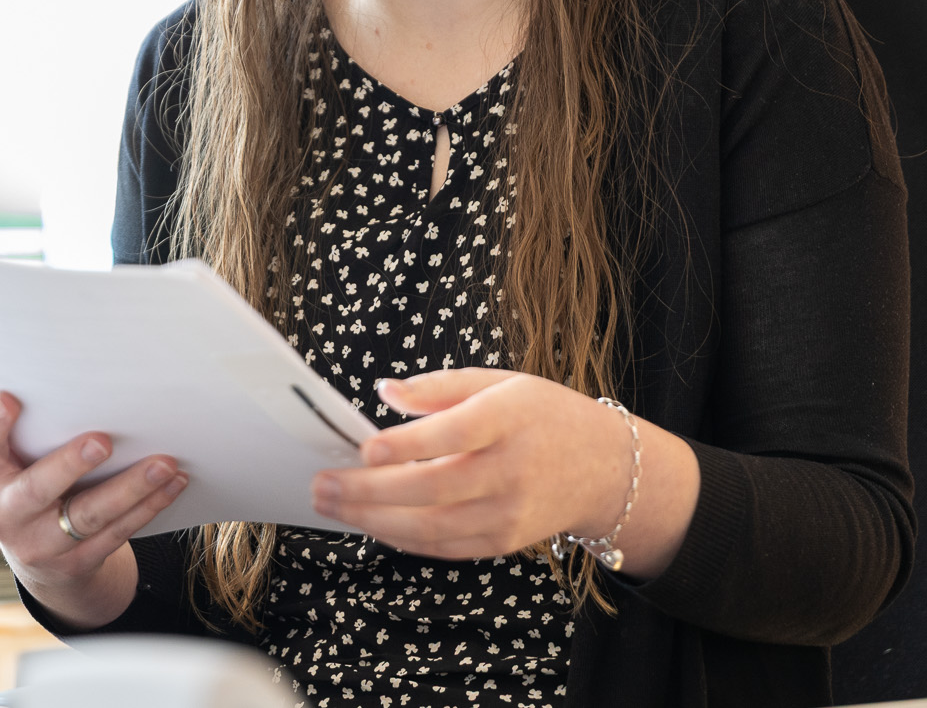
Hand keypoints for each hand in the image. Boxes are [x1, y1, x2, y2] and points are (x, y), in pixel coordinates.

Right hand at [0, 390, 190, 627]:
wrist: (34, 550)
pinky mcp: (76, 562)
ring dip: (131, 488)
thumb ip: (27, 428)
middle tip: (102, 441)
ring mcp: (40, 544)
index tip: (9, 399)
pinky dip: (148, 506)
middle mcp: (5, 513)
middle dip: (70, 465)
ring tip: (164, 463)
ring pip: (88, 516)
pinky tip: (173, 483)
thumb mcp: (10, 457)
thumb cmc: (26, 478)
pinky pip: (117, 533)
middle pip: (37, 490)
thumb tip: (72, 380)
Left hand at [310, 369, 696, 576]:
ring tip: (332, 505)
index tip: (365, 448)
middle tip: (322, 484)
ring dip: (373, 519)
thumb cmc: (544, 417)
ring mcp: (507, 513)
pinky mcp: (502, 540)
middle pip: (432, 488)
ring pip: (431, 526)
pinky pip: (443, 546)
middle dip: (369, 490)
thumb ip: (439, 386)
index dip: (407, 444)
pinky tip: (369, 523)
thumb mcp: (500, 382)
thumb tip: (384, 392)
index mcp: (508, 420)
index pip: (454, 434)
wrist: (604, 469)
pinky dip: (401, 538)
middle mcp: (510, 471)